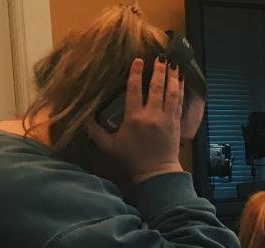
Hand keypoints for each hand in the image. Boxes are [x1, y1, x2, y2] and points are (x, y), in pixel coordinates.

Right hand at [88, 57, 183, 184]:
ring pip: (171, 93)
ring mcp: (166, 119)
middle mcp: (152, 115)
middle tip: (160, 57)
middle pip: (156, 87)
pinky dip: (180, 90)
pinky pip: (179, 102)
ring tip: (174, 64)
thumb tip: (83, 115)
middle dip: (158, 70)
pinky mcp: (176, 123)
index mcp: (134, 118)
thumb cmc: (130, 159)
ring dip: (172, 77)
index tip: (138, 60)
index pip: (134, 90)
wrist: (155, 172)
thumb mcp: (107, 145)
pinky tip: (181, 80)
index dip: (136, 73)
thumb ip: (94, 129)